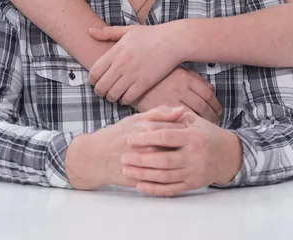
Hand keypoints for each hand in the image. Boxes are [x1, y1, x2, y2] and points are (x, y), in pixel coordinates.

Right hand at [65, 106, 188, 189]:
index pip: (173, 131)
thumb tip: (181, 110)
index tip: (197, 132)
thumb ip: (159, 113)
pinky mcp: (137, 178)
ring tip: (189, 162)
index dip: (187, 133)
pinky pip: (158, 182)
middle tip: (197, 149)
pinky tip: (178, 176)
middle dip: (187, 150)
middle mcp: (143, 146)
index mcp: (145, 129)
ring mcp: (140, 163)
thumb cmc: (117, 134)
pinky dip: (169, 180)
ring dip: (180, 165)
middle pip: (173, 149)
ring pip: (167, 167)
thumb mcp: (136, 119)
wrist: (95, 156)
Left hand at [88, 24, 182, 103]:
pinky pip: (128, 98)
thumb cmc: (150, 35)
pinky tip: (127, 97)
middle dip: (100, 91)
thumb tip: (89, 31)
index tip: (96, 81)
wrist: (173, 41)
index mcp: (116, 51)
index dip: (92, 80)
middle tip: (104, 91)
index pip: (94, 72)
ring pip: (112, 95)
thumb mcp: (128, 30)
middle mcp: (121, 64)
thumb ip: (107, 33)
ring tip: (115, 95)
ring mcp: (132, 74)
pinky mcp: (144, 83)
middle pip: (101, 87)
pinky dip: (124, 100)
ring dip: (111, 97)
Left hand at [121, 110, 242, 195]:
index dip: (147, 138)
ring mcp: (194, 172)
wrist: (228, 155)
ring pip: (165, 176)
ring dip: (144, 175)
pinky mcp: (192, 184)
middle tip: (123, 157)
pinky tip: (140, 186)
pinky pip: (171, 189)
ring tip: (127, 170)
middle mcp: (194, 156)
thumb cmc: (205, 133)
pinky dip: (155, 189)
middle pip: (164, 160)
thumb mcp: (192, 119)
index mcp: (193, 136)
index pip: (167, 137)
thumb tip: (150, 119)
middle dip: (141, 159)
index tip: (131, 138)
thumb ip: (171, 117)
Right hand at [133, 67, 221, 124]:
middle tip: (216, 124)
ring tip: (204, 132)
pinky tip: (189, 136)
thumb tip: (210, 88)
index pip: (208, 94)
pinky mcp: (160, 114)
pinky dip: (186, 131)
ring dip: (202, 126)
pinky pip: (178, 125)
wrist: (127, 82)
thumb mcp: (175, 71)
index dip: (216, 105)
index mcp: (184, 77)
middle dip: (213, 117)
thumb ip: (193, 79)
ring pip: (194, 117)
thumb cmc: (153, 77)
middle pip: (204, 107)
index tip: (218, 112)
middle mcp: (180, 89)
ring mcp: (170, 101)